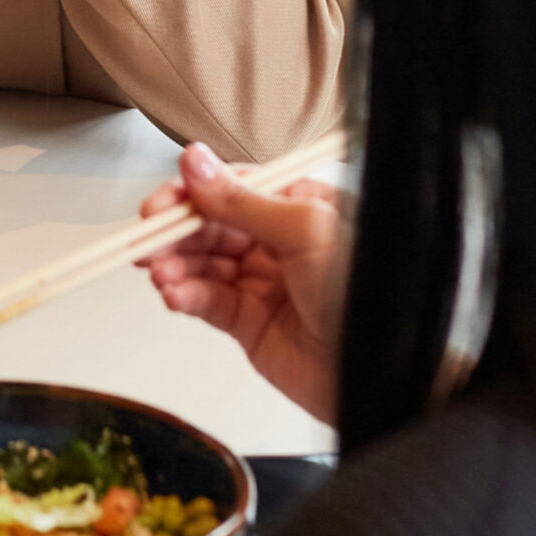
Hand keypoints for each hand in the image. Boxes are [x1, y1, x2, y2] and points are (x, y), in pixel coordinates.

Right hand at [140, 142, 350, 422]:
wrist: (386, 372)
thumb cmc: (369, 296)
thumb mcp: (307, 231)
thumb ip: (243, 200)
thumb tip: (196, 163)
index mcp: (301, 205)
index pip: (233, 186)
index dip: (193, 193)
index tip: (163, 204)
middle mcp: (280, 240)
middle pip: (209, 224)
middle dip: (175, 232)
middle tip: (149, 241)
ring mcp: (262, 281)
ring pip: (201, 263)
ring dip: (175, 266)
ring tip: (161, 274)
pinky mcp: (248, 321)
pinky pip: (205, 301)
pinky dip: (184, 296)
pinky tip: (174, 295)